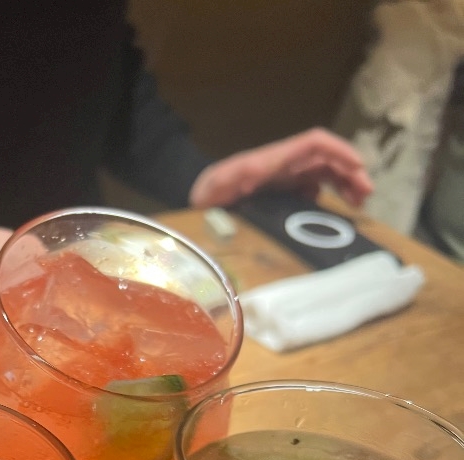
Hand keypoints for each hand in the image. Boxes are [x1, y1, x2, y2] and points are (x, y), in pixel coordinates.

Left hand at [189, 127, 372, 208]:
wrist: (196, 205)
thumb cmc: (204, 195)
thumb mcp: (214, 187)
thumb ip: (231, 178)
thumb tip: (254, 171)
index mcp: (272, 161)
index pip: (313, 144)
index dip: (339, 151)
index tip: (359, 167)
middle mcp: (282, 165)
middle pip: (325, 159)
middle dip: (349, 171)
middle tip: (366, 195)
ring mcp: (283, 179)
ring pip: (323, 173)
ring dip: (344, 183)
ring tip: (359, 203)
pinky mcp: (281, 193)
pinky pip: (312, 189)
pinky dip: (329, 195)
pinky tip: (335, 211)